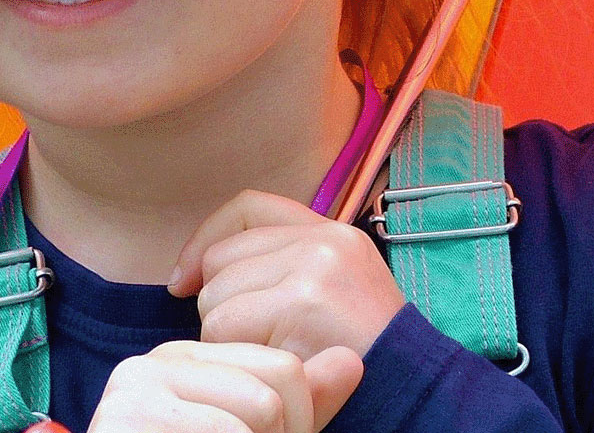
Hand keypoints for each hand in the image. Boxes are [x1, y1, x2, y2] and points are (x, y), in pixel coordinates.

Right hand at [84, 339, 361, 432]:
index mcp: (187, 358)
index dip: (298, 423)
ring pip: (257, 414)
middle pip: (273, 391)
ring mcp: (134, 390)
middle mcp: (156, 362)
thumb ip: (301, 405)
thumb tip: (352, 361)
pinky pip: (226, 432)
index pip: (283, 369)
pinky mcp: (126, 420)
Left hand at [168, 189, 405, 359]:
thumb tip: (195, 273)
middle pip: (222, 260)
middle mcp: (323, 240)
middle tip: (257, 341)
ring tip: (272, 355)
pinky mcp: (301, 303)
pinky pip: (225, 329)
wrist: (409, 386)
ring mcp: (313, 268)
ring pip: (216, 299)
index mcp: (332, 232)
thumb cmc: (361, 351)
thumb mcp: (335, 290)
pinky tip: (271, 367)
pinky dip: (235, 357)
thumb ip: (283, 266)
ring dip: (228, 339)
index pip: (248, 207)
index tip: (184, 281)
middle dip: (222, 306)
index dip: (205, 239)